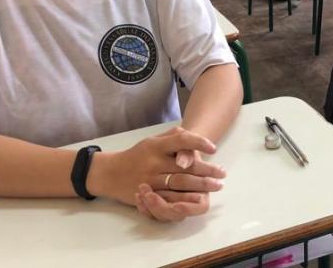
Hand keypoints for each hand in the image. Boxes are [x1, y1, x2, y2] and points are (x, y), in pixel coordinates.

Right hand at [88, 126, 225, 221]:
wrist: (110, 173)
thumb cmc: (137, 155)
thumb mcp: (151, 140)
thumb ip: (171, 136)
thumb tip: (191, 135)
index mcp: (156, 146)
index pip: (181, 140)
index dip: (199, 143)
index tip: (214, 148)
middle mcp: (154, 162)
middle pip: (185, 167)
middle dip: (207, 171)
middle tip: (222, 173)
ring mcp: (151, 180)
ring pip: (181, 184)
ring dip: (201, 185)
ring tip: (217, 185)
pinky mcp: (148, 194)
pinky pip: (170, 198)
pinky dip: (187, 198)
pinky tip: (199, 198)